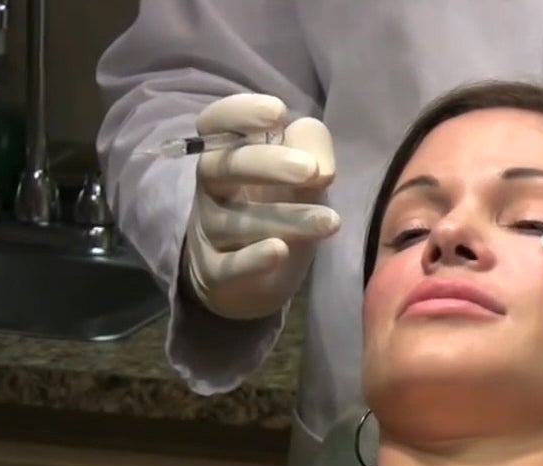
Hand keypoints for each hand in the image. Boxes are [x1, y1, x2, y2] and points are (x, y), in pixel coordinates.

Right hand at [182, 94, 338, 319]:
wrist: (257, 276)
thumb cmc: (281, 207)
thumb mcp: (304, 171)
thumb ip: (312, 149)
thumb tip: (321, 168)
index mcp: (228, 152)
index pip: (215, 123)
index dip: (240, 113)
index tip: (278, 113)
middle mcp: (212, 187)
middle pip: (224, 167)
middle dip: (268, 164)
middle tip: (311, 171)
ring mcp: (211, 231)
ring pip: (238, 221)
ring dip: (288, 219)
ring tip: (331, 221)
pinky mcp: (216, 272)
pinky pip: (230, 265)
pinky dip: (254, 258)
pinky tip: (279, 251)